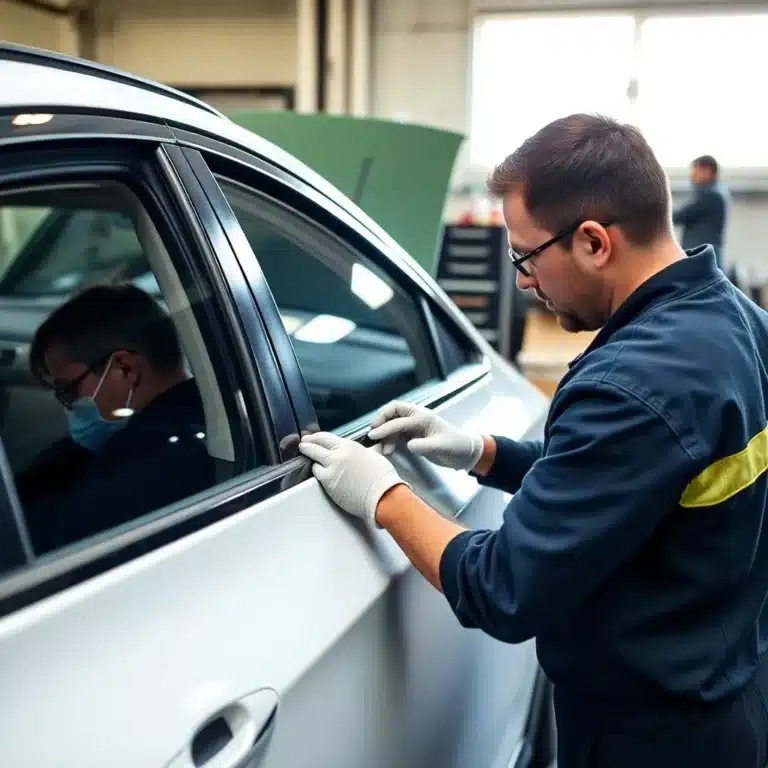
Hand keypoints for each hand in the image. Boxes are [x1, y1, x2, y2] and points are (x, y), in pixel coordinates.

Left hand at [299, 432, 405, 524]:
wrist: (382, 495)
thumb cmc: (382, 476)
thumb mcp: (374, 455)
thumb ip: (363, 450)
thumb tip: (364, 448)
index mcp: (349, 445)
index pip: (327, 438)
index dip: (317, 437)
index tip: (313, 437)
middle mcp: (337, 454)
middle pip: (316, 446)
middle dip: (307, 444)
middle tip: (303, 444)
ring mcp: (331, 468)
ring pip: (314, 460)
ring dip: (311, 459)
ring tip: (306, 458)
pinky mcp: (328, 483)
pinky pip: (317, 474)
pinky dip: (316, 471)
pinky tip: (315, 470)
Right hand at [367, 401, 482, 470]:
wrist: (464, 453)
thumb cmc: (455, 446)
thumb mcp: (442, 447)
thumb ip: (425, 445)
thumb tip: (409, 445)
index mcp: (423, 417)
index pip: (399, 419)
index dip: (385, 427)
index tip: (373, 435)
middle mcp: (417, 418)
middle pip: (393, 412)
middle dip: (380, 421)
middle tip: (372, 435)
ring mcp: (414, 426)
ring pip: (393, 424)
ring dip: (385, 434)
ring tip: (382, 449)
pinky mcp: (414, 435)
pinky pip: (397, 433)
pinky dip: (389, 440)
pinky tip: (388, 450)